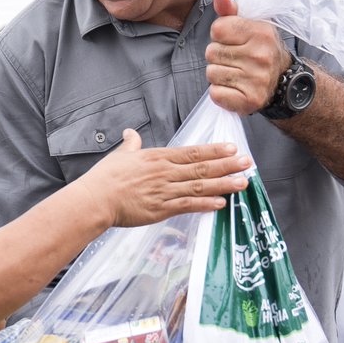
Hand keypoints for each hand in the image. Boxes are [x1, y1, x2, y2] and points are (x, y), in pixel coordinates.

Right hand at [84, 129, 251, 227]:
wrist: (95, 199)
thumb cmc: (105, 178)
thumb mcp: (120, 155)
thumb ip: (130, 144)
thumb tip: (130, 133)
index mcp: (157, 158)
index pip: (192, 152)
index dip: (214, 150)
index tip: (232, 148)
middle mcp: (165, 173)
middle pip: (202, 167)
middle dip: (227, 165)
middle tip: (248, 163)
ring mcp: (164, 191)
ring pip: (200, 186)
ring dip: (223, 185)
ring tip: (242, 183)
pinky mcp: (160, 209)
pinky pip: (188, 206)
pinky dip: (205, 204)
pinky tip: (221, 203)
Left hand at [205, 0, 291, 113]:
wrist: (283, 82)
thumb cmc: (260, 50)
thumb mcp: (250, 26)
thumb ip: (230, 10)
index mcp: (261, 33)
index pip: (217, 29)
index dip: (221, 36)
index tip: (234, 41)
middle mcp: (261, 56)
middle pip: (211, 52)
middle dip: (219, 56)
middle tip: (236, 60)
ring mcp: (256, 80)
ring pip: (211, 73)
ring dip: (219, 75)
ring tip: (237, 74)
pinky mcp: (249, 100)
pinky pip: (215, 93)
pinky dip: (220, 92)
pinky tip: (235, 88)